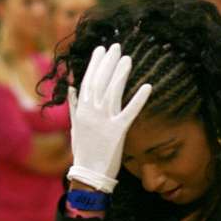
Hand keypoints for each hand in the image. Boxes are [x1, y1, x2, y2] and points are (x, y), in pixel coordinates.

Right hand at [66, 44, 151, 192]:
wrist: (88, 173)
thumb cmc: (83, 150)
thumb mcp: (74, 126)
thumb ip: (74, 106)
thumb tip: (73, 88)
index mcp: (81, 110)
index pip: (88, 81)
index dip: (95, 64)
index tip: (101, 50)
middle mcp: (91, 113)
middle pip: (100, 82)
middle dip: (108, 63)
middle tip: (116, 46)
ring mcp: (104, 121)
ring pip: (113, 93)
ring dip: (120, 74)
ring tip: (127, 59)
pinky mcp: (117, 131)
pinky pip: (130, 112)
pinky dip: (138, 99)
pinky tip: (147, 86)